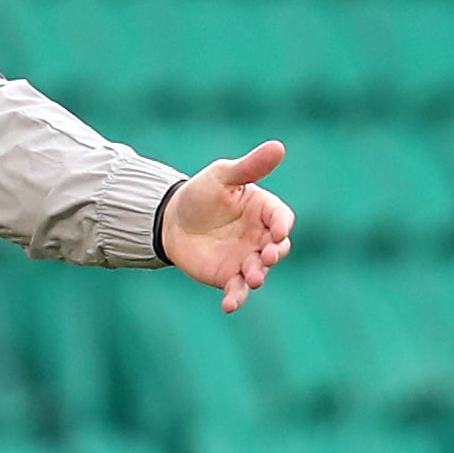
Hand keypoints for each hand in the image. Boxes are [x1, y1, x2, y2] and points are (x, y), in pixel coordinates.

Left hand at [163, 140, 295, 313]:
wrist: (172, 219)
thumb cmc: (202, 193)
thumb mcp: (223, 176)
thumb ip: (250, 167)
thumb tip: (278, 146)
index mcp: (264, 210)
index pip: (281, 219)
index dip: (281, 226)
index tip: (277, 232)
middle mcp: (260, 237)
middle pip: (277, 248)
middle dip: (274, 253)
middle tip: (267, 256)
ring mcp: (246, 258)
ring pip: (260, 271)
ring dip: (259, 276)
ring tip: (254, 279)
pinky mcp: (228, 277)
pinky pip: (237, 290)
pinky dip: (236, 299)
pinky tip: (229, 306)